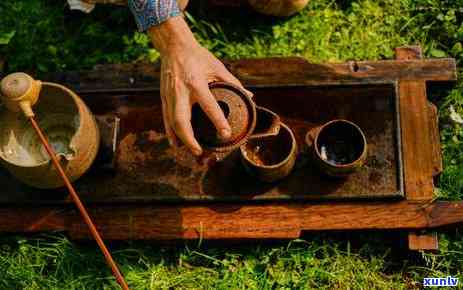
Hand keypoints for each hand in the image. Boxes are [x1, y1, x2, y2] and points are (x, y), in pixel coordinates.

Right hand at [149, 16, 250, 155]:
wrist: (174, 46)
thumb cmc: (198, 56)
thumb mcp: (217, 67)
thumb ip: (233, 83)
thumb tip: (249, 96)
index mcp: (196, 82)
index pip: (208, 106)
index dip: (218, 121)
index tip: (225, 134)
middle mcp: (181, 91)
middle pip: (182, 120)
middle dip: (190, 139)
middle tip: (200, 151)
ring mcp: (170, 95)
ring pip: (172, 122)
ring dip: (180, 139)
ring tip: (190, 150)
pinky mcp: (164, 96)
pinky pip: (166, 118)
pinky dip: (170, 132)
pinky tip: (175, 142)